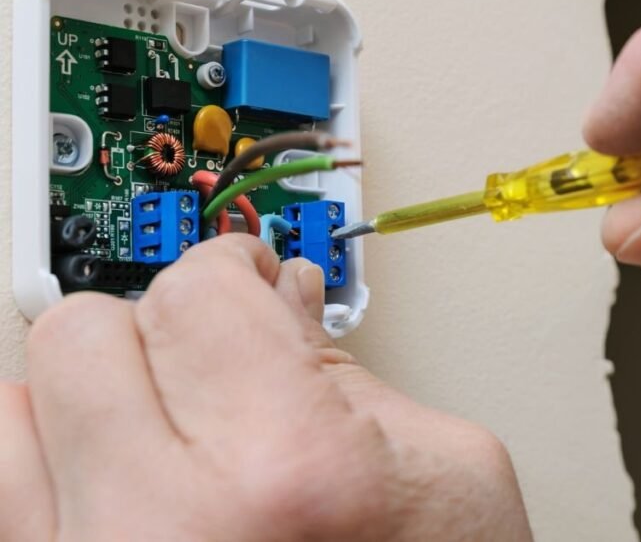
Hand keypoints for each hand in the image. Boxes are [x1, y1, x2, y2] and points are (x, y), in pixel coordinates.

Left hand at [0, 235, 530, 540]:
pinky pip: (2, 497)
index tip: (246, 281)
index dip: (233, 271)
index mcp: (289, 477)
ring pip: (15, 407)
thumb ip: (350, 370)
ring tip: (164, 426)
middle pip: (84, 334)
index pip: (198, 292)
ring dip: (90, 398)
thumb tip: (278, 298)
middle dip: (162, 329)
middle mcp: (163, 538)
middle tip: (216, 360)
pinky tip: (123, 480)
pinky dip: (52, 467)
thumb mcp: (449, 473)